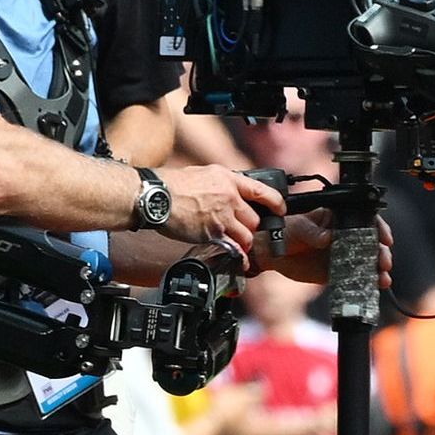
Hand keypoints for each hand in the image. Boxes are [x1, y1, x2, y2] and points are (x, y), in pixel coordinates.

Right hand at [158, 162, 285, 249]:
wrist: (154, 197)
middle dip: (251, 228)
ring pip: (247, 235)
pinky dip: (238, 255)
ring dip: (244, 242)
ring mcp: (222, 216)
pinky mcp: (212, 233)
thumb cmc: (171, 185)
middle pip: (255, 218)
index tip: (280, 210)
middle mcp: (230, 197)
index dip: (276, 203)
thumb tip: (229, 191)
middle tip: (244, 232)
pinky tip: (240, 260)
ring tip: (238, 245)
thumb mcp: (202, 174)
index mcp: (229, 179)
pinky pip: (233, 248)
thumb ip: (220, 184)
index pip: (262, 191)